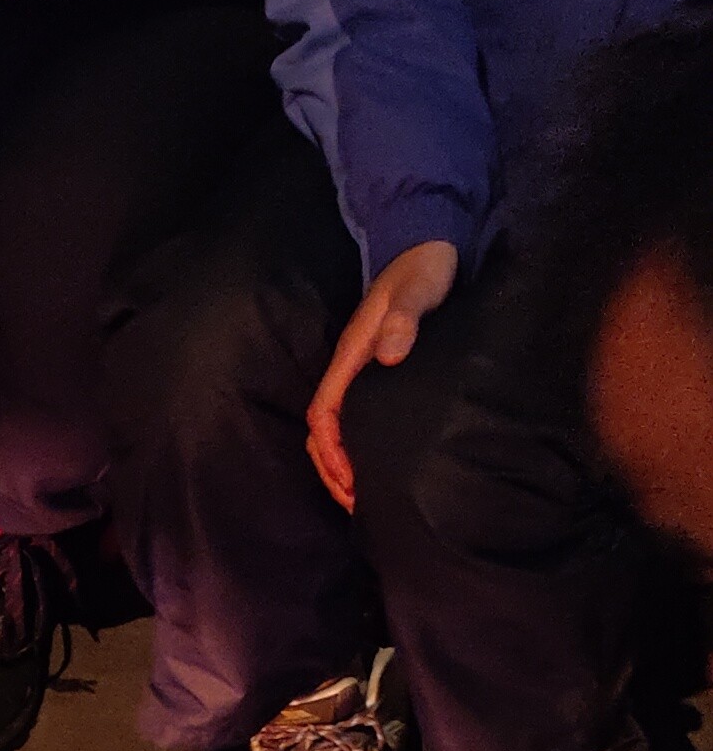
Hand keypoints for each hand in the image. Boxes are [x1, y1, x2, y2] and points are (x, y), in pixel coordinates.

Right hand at [305, 242, 458, 510]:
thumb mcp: (418, 286)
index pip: (325, 413)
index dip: (332, 450)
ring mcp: (362, 374)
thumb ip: (405, 316)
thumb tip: (388, 352)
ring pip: (336, 430)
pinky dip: (359, 450)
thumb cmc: (423, 268)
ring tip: (364, 497)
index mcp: (352, 354)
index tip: (351, 478)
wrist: (427, 246)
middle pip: (323, 432)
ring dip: (343, 466)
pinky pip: (356, 421)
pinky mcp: (377, 374)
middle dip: (333, 470)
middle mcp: (351, 368)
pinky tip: (379, 465)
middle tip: (357, 503)